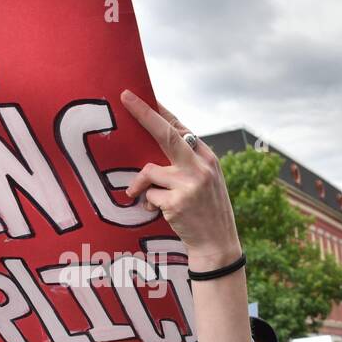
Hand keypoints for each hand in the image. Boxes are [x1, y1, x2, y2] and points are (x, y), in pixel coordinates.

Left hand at [121, 91, 241, 271]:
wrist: (218, 245)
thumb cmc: (207, 211)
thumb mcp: (206, 181)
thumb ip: (187, 161)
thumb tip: (156, 140)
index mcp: (207, 158)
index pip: (180, 127)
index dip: (158, 111)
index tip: (139, 95)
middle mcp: (201, 167)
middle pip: (166, 134)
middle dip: (143, 113)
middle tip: (124, 97)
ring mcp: (189, 184)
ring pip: (149, 171)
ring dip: (141, 186)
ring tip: (149, 200)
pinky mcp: (176, 203)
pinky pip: (148, 195)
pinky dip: (148, 204)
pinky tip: (160, 213)